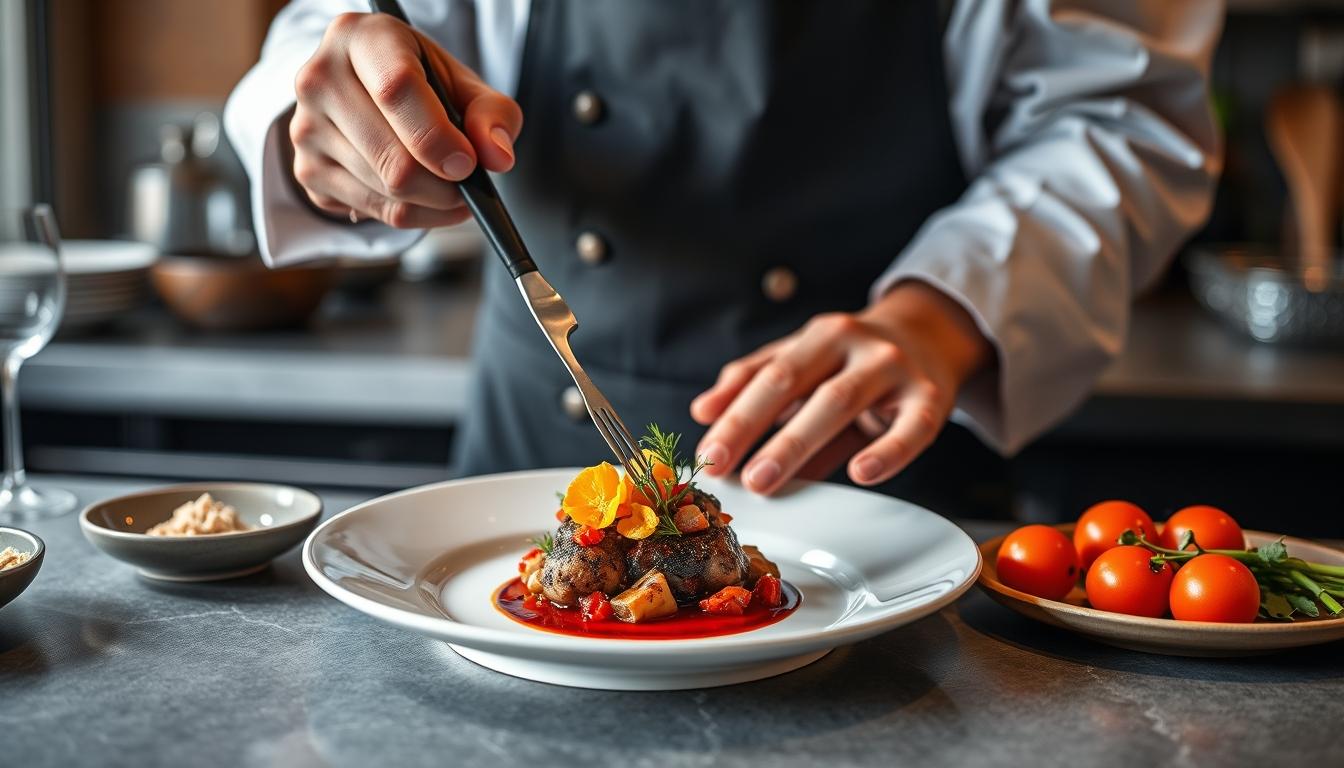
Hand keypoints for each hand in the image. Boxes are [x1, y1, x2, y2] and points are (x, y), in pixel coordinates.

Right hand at [287, 12, 521, 227]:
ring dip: (435, 203)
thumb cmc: (422, 83)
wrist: (369, 92)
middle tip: (470, 183)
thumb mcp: (463, 83)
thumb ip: (492, 113)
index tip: (468, 163)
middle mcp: (320, 79)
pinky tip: (427, 197)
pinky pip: (374, 214)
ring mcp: (305, 128)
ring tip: (453, 188)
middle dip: (445, 186)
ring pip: (386, 192)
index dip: (437, 137)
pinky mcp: (307, 171)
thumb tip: (497, 157)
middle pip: (392, 159)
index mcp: (359, 38)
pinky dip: (414, 216)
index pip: (396, 91)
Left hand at [691, 281, 991, 494]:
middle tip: (726, 471)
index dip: (734, 415)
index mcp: (819, 334)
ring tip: (764, 480)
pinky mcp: (932, 398)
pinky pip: (912, 430)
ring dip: (795, 444)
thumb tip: (702, 411)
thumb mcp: (806, 360)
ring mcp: (894, 368)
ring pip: (839, 402)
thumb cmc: (854, 360)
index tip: (707, 454)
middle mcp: (855, 342)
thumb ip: (753, 380)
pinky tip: (861, 474)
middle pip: (795, 384)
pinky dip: (887, 453)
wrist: (931, 336)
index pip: (768, 375)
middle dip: (754, 428)